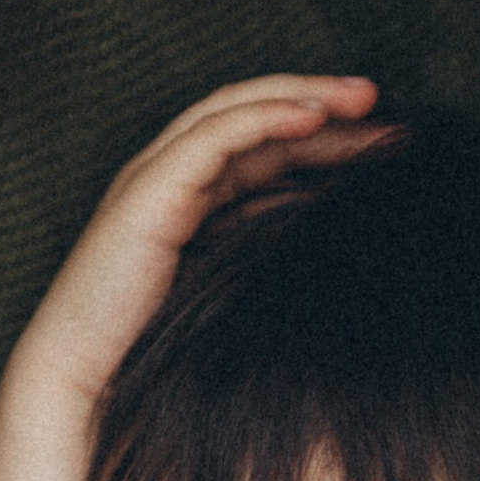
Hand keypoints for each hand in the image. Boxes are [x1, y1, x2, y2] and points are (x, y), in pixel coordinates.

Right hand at [10, 74, 389, 412]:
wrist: (88, 384)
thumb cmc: (157, 352)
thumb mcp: (237, 288)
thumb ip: (271, 247)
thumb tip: (330, 224)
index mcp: (196, 196)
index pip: (270, 144)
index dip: (330, 134)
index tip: (391, 140)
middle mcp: (174, 175)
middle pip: (258, 114)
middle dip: (324, 102)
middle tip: (385, 103)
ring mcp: (157, 177)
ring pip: (238, 111)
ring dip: (303, 97)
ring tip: (363, 98)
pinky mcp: (148, 192)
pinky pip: (214, 136)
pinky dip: (266, 118)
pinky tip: (314, 117)